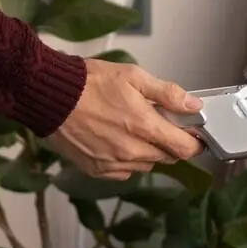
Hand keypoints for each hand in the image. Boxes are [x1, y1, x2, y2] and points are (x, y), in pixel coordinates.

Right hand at [47, 60, 203, 178]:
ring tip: (133, 128)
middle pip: (167, 157)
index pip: (184, 148)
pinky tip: (117, 140)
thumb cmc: (90, 83)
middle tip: (159, 123)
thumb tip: (194, 106)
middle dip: (169, 142)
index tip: (195, 133)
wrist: (51, 97)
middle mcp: (131, 151)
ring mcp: (114, 164)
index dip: (195, 142)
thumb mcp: (133, 76)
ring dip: (148, 151)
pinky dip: (128, 160)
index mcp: (144, 127)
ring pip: (146, 165)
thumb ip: (167, 93)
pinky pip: (124, 171)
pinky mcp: (98, 171)